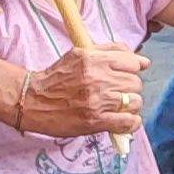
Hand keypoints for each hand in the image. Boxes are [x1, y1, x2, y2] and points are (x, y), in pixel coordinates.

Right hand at [9, 43, 147, 136]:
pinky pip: (127, 122)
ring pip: (134, 102)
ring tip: (119, 107)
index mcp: (94, 60)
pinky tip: (126, 121)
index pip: (132, 62)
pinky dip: (131, 123)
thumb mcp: (79, 54)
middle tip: (119, 92)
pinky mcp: (94, 121)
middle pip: (134, 83)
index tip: (129, 74)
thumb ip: (108, 50)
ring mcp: (97, 101)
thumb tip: (140, 59)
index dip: (134, 68)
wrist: (32, 100)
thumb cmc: (56, 77)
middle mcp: (97, 79)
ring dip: (131, 106)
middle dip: (130, 88)